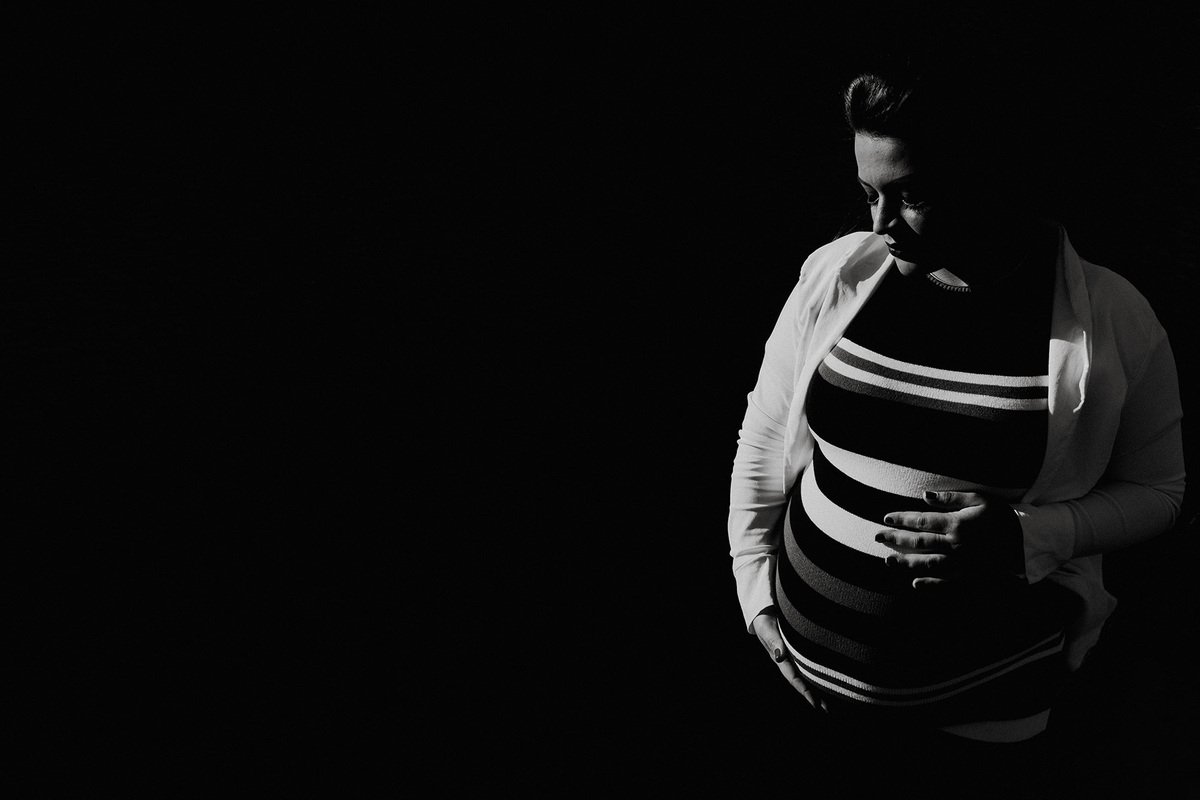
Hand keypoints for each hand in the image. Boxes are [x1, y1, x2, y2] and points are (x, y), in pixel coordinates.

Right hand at [752, 612, 827, 711]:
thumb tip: (780, 656)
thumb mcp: (767, 629)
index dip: (804, 690)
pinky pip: (809, 666)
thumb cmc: (765, 620)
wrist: (765, 612)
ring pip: (806, 676)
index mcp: (780, 658)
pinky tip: (826, 682)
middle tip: (826, 710)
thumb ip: (774, 642)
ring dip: (816, 689)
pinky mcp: (798, 651)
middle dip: (813, 696)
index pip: (793, 678)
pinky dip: (816, 675)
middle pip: (802, 681)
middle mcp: (788, 661)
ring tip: (828, 704)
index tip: (814, 703)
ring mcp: (793, 657)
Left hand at [874, 490, 1023, 588]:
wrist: (1026, 541)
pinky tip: (915, 583)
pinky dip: (930, 584)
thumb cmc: (1002, 516)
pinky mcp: (969, 575)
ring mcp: (961, 562)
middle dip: (895, 538)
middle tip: (876, 536)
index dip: (901, 519)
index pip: (921, 520)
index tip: (886, 517)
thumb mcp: (979, 499)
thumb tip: (924, 495)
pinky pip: (946, 582)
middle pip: (919, 541)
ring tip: (888, 560)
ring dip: (905, 561)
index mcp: (957, 523)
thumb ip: (950, 497)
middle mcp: (955, 544)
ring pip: (927, 563)